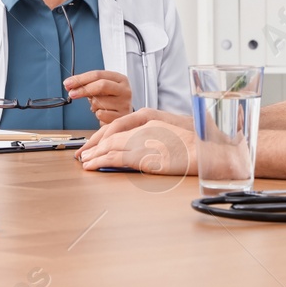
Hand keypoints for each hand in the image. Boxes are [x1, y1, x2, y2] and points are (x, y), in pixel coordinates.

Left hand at [63, 70, 132, 124]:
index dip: (81, 78)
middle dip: (83, 89)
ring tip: (99, 106)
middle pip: (101, 85)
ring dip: (93, 105)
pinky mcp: (121, 117)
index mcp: (120, 79)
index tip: (68, 83)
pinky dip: (98, 114)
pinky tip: (104, 114)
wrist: (125, 116)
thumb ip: (88, 85)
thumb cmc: (112, 100)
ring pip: (98, 102)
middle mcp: (125, 90)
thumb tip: (70, 86)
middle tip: (72, 93)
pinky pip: (100, 114)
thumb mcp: (103, 89)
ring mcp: (124, 104)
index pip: (98, 74)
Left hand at [76, 107, 196, 174]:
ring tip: (84, 161)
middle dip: (94, 145)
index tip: (95, 143)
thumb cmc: (192, 145)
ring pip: (108, 147)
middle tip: (83, 154)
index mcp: (148, 120)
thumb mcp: (170, 134)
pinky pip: (113, 159)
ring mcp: (139, 142)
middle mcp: (141, 128)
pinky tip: (92, 166)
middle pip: (110, 136)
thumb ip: (153, 137)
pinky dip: (100, 162)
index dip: (103, 136)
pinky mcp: (140, 156)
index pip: (118, 126)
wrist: (202, 150)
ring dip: (94, 155)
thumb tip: (140, 149)